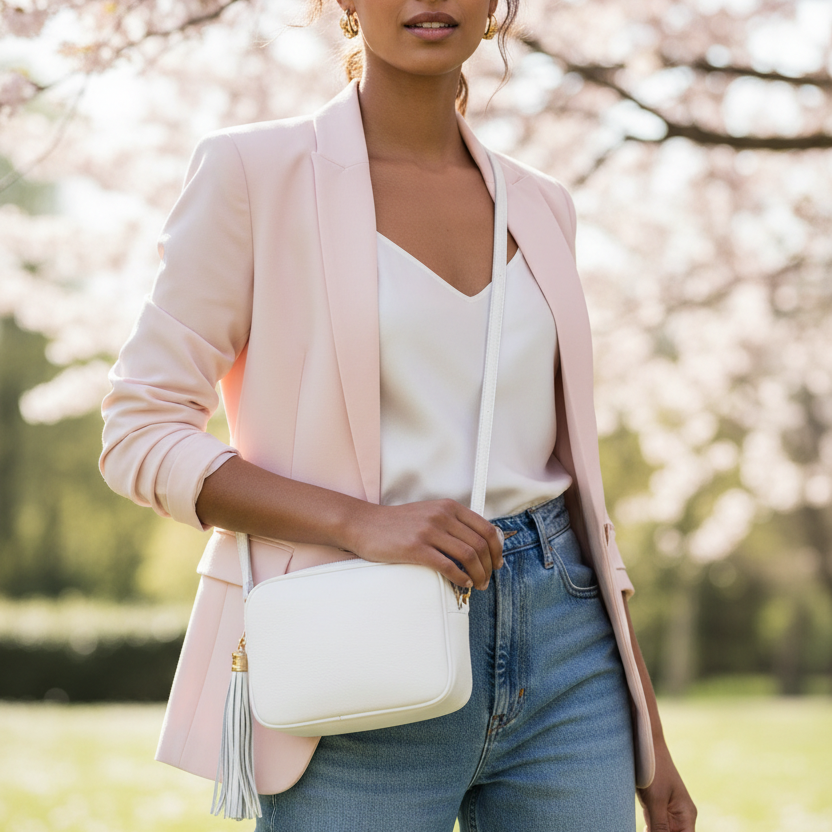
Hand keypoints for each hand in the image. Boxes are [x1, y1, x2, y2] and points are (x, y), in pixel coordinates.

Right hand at [346, 499, 503, 590]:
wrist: (365, 524)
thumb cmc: (396, 524)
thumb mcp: (429, 513)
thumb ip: (451, 523)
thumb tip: (476, 544)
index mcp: (448, 507)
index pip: (485, 528)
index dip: (496, 549)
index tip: (496, 563)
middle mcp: (442, 516)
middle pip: (479, 544)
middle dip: (489, 566)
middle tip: (487, 579)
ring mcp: (429, 531)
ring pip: (468, 556)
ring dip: (478, 575)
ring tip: (477, 585)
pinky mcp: (416, 548)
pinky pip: (448, 566)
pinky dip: (460, 578)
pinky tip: (462, 584)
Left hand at [637, 737, 696, 831]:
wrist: (645, 743)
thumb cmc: (653, 769)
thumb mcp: (656, 800)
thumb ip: (660, 826)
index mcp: (686, 815)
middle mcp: (680, 815)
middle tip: (648, 827)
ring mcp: (667, 811)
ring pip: (662, 831)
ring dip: (653, 831)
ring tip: (646, 824)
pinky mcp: (655, 805)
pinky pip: (653, 825)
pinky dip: (648, 829)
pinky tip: (643, 827)